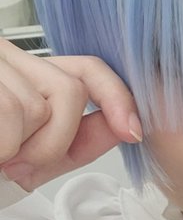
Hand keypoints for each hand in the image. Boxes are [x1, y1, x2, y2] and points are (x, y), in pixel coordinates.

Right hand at [0, 39, 142, 190]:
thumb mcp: (32, 155)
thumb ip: (77, 141)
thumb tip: (122, 126)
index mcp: (25, 72)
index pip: (87, 68)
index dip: (117, 98)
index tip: (133, 130)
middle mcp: (6, 56)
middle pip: (69, 92)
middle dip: (55, 141)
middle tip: (20, 163)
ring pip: (35, 108)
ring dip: (17, 149)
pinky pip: (9, 114)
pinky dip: (2, 147)